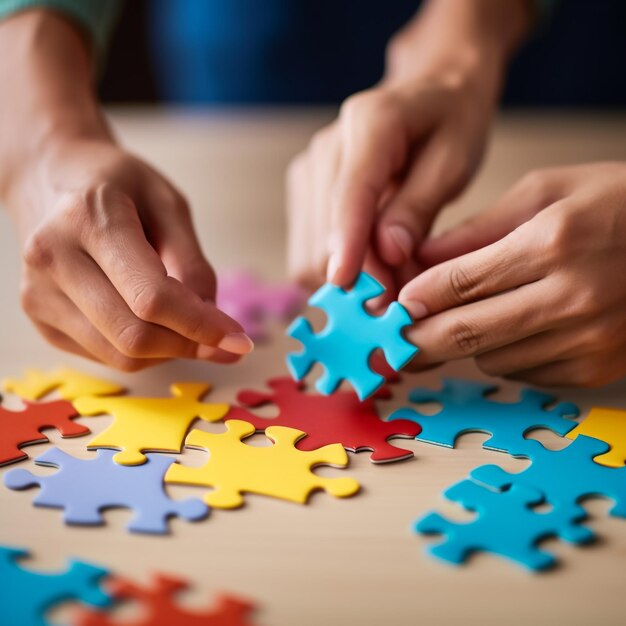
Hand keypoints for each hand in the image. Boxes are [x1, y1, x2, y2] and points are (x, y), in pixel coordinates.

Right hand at [8, 137, 252, 370]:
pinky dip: (142, 350)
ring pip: (120, 355)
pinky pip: (104, 356)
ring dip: (168, 351)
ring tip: (186, 324)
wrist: (52, 178)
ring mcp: (39, 292)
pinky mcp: (39, 316)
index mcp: (89, 219)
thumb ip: (193, 264)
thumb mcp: (169, 205)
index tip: (239, 341)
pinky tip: (151, 321)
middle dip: (189, 345)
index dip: (201, 326)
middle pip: (134, 335)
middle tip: (222, 340)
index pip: (151, 297)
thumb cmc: (119, 186)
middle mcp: (54, 258)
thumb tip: (213, 324)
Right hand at [286, 0, 530, 299]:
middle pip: (322, 236)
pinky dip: (340, 270)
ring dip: (350, 279)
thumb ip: (420, 206)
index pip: (349, 197)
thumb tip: (388, 253)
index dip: (347, 247)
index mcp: (369, 125)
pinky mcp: (304, 194)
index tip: (350, 289)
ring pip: (308, 252)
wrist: (429, 93)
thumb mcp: (455, 159)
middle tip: (403, 299)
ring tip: (395, 280)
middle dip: (360, 277)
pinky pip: (308, 250)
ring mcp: (308, 172)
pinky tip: (374, 268)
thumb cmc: (451, 123)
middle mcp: (326, 149)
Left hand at [400, 162, 625, 386]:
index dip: (417, 297)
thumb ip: (478, 228)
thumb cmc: (616, 203)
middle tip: (390, 344)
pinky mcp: (597, 368)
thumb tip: (420, 258)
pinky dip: (504, 356)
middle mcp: (572, 297)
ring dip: (466, 344)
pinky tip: (514, 329)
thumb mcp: (546, 191)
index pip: (461, 282)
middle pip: (467, 332)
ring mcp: (589, 339)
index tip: (391, 307)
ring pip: (490, 359)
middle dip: (417, 341)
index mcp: (553, 242)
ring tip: (468, 318)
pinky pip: (523, 373)